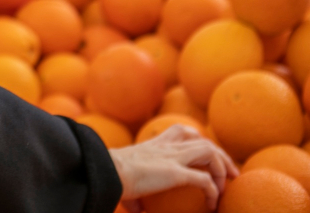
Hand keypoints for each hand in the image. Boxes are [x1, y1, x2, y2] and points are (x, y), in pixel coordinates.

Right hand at [108, 125, 237, 211]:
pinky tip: (211, 204)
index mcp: (154, 145)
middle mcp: (166, 147)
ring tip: (226, 187)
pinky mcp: (175, 173)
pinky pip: (204, 181)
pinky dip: (213, 192)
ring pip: (209, 152)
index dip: (198, 141)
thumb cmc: (111, 175)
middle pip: (202, 140)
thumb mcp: (125, 178)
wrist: (106, 170)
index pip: (181, 132)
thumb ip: (134, 194)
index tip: (205, 159)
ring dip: (222, 169)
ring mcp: (172, 158)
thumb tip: (138, 211)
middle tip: (231, 173)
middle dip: (221, 155)